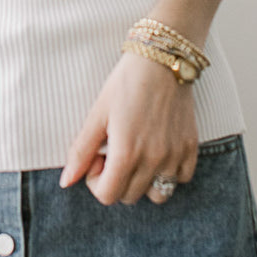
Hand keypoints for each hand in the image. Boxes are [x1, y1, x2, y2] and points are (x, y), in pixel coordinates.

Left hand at [59, 52, 199, 205]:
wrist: (161, 59)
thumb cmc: (125, 84)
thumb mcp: (97, 114)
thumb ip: (80, 151)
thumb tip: (66, 182)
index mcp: (126, 154)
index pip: (107, 196)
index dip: (95, 180)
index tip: (98, 156)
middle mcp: (153, 160)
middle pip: (129, 196)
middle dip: (116, 180)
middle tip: (114, 151)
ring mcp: (175, 155)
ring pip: (158, 195)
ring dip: (143, 183)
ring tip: (137, 156)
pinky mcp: (191, 147)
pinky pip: (182, 178)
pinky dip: (169, 173)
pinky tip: (158, 151)